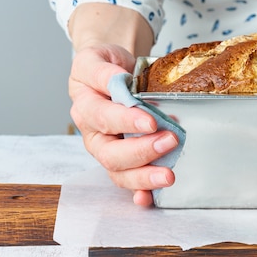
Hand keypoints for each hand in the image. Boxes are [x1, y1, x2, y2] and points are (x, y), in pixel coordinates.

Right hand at [69, 44, 179, 205]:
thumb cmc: (107, 67)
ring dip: (144, 176)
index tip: (151, 121)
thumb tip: (117, 79)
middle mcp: (94, 134)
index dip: (125, 121)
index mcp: (86, 106)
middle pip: (110, 153)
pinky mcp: (123, 162)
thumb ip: (104, 70)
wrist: (112, 72)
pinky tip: (150, 198)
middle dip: (142, 151)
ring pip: (119, 172)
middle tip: (171, 141)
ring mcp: (108, 151)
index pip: (102, 117)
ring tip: (169, 174)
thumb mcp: (99, 58)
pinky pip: (128, 181)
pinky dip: (139, 193)